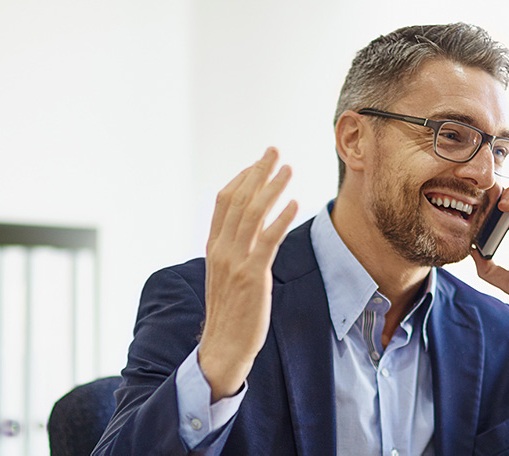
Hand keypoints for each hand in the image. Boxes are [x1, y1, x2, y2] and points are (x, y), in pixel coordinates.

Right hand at [198, 147, 297, 401]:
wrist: (223, 347)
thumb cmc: (230, 314)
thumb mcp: (225, 276)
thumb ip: (233, 251)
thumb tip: (248, 231)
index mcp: (213, 247)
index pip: (223, 201)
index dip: (242, 178)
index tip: (258, 162)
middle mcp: (221, 250)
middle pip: (239, 200)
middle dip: (258, 172)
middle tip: (274, 151)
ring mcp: (235, 262)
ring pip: (252, 214)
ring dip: (271, 188)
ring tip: (288, 169)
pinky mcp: (253, 276)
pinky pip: (267, 241)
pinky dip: (280, 219)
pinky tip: (294, 203)